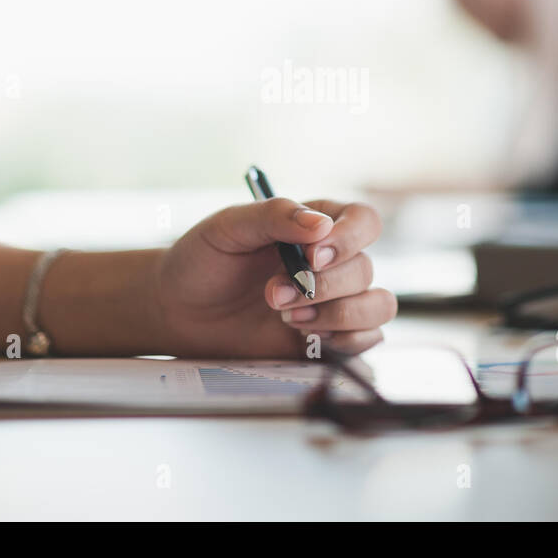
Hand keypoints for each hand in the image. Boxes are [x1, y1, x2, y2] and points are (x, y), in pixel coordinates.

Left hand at [149, 197, 391, 358]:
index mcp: (317, 226)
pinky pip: (366, 340)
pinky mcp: (327, 338)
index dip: (350, 239)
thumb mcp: (229, 226)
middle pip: (364, 269)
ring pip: (377, 306)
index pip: (364, 222)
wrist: (179, 310)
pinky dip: (348, 341)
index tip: (313, 256)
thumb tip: (321, 226)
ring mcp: (333, 301)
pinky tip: (307, 338)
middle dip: (321, 287)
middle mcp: (333, 262)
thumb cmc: (203, 260)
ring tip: (289, 319)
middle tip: (273, 296)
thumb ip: (274, 215)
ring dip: (339, 315)